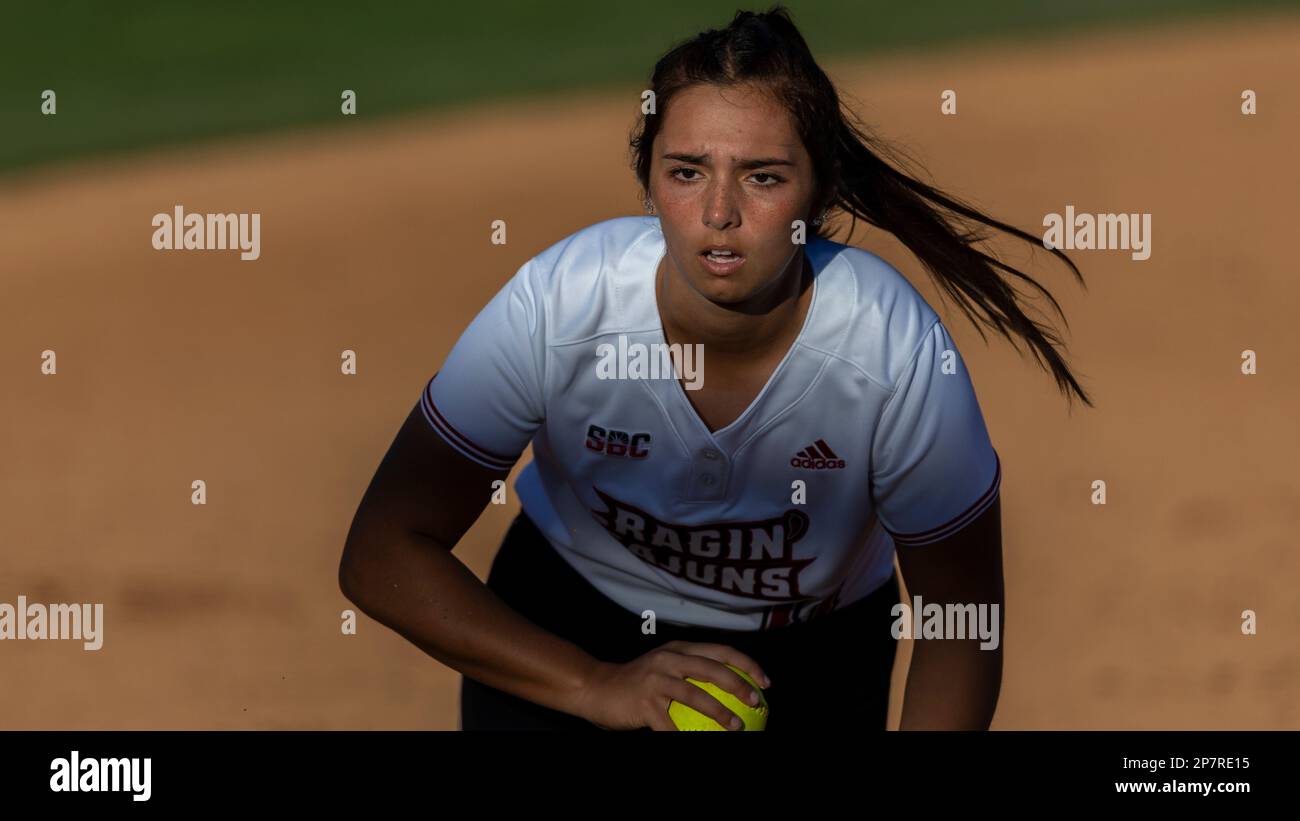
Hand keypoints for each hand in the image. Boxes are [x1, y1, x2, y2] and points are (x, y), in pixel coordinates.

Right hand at [574, 640, 769, 730]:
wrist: (595, 688)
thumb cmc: (635, 684)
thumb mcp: (663, 668)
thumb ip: (689, 672)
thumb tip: (729, 689)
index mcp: (678, 648)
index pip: (721, 650)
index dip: (747, 664)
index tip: (765, 682)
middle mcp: (669, 659)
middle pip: (712, 668)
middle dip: (740, 685)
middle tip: (757, 702)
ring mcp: (655, 679)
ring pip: (696, 695)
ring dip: (720, 713)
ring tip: (736, 727)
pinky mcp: (644, 702)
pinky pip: (670, 726)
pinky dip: (685, 737)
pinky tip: (698, 745)